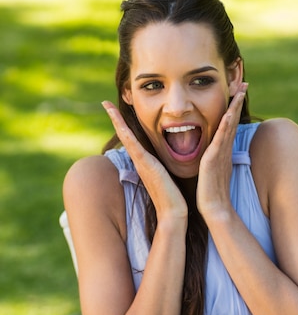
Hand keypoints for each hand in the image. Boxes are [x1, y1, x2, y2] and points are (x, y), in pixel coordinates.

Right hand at [102, 102, 186, 221]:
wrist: (173, 212)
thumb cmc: (174, 197)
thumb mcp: (168, 177)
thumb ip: (165, 168)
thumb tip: (172, 161)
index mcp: (146, 162)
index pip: (132, 139)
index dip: (124, 125)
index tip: (117, 111)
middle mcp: (140, 161)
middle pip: (124, 134)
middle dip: (115, 118)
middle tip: (105, 102)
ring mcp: (140, 162)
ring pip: (125, 136)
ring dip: (116, 120)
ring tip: (107, 105)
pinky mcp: (145, 165)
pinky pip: (132, 145)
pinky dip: (124, 132)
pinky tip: (118, 122)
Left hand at [196, 83, 247, 220]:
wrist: (214, 208)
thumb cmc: (211, 192)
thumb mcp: (212, 170)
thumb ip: (213, 159)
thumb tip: (211, 153)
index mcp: (222, 149)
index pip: (229, 123)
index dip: (234, 107)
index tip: (237, 91)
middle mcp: (224, 148)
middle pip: (232, 119)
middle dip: (238, 101)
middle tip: (244, 82)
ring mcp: (221, 153)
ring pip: (229, 125)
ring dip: (235, 107)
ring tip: (239, 91)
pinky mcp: (214, 159)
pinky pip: (221, 138)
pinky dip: (226, 125)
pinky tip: (229, 113)